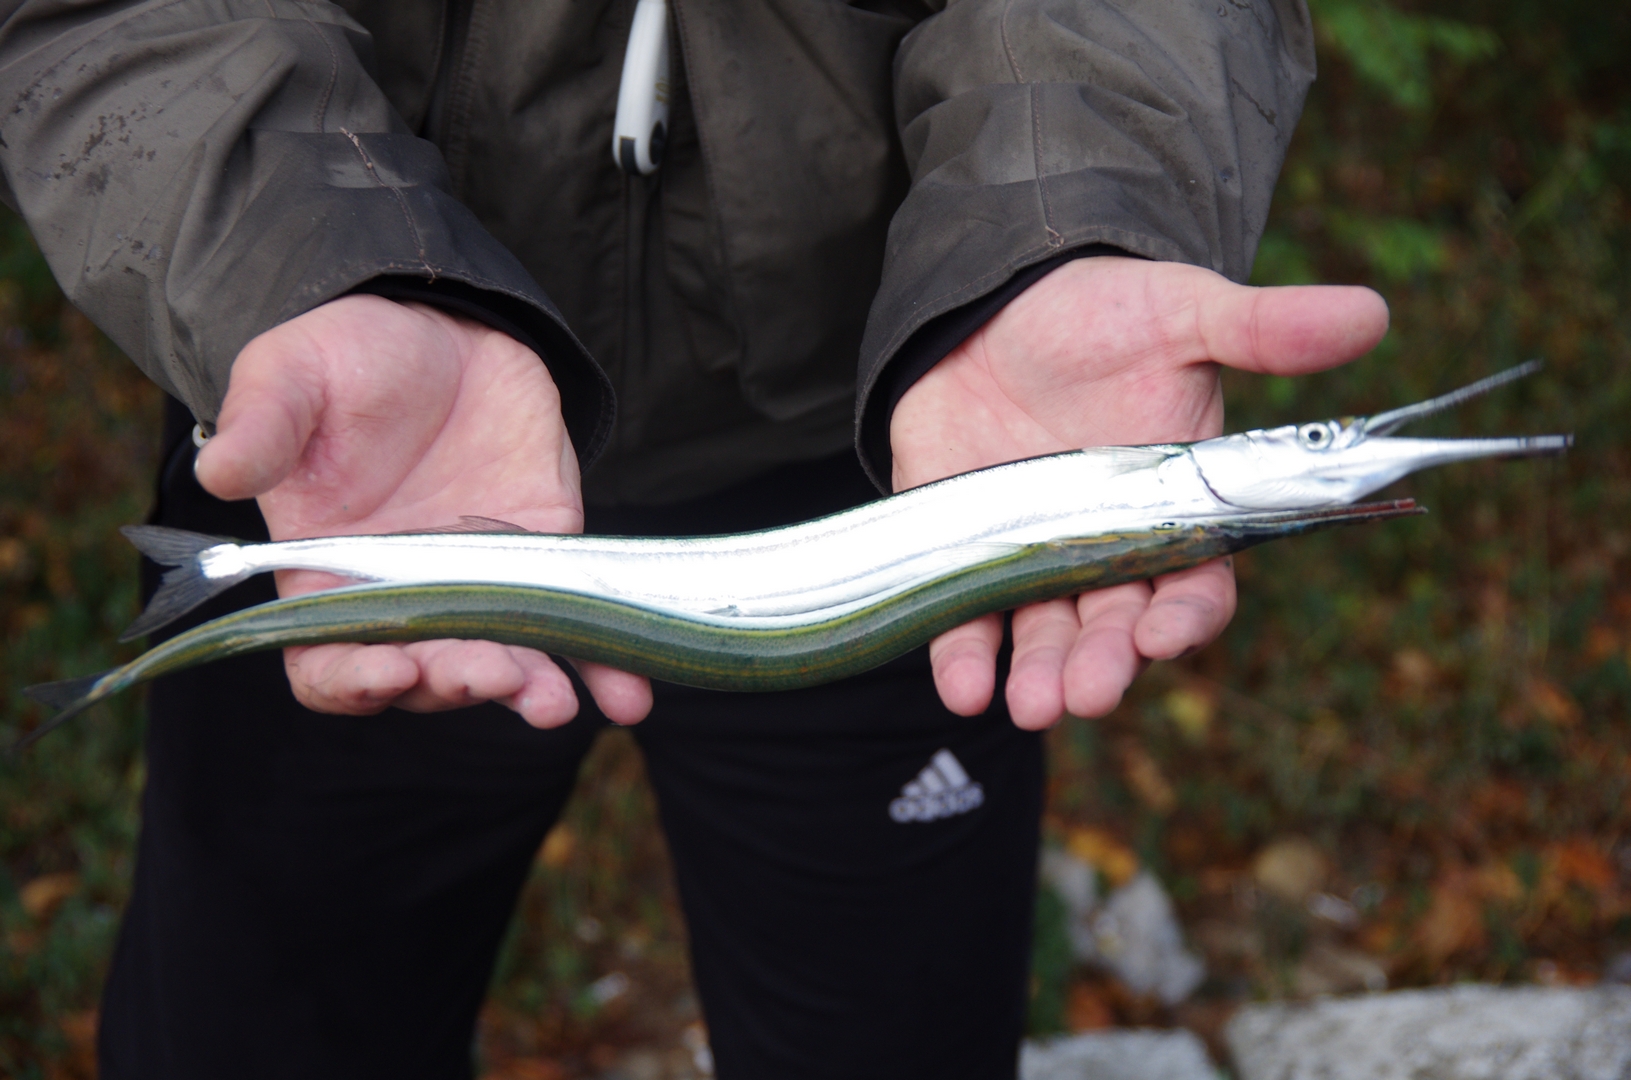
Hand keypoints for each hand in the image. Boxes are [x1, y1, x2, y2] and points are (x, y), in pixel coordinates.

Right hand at [193, 295, 652, 727]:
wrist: (439, 326)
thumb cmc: (346, 357)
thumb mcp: (291, 373)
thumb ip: (262, 425)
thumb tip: (222, 470)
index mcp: (327, 581)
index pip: (329, 666)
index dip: (354, 682)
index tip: (388, 671)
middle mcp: (405, 603)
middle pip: (426, 677)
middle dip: (458, 683)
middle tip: (490, 673)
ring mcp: (480, 590)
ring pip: (504, 666)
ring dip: (530, 690)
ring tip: (553, 702)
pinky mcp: (544, 563)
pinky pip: (575, 628)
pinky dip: (605, 669)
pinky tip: (628, 696)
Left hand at [890, 256, 1388, 728]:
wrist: (997, 301)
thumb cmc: (1104, 313)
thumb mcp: (1181, 312)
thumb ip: (1263, 330)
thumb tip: (1372, 312)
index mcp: (1176, 514)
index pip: (1194, 586)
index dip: (1184, 617)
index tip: (1163, 634)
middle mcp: (1107, 552)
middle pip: (1114, 630)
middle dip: (1103, 666)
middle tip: (1087, 694)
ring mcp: (1032, 560)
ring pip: (1043, 638)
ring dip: (1038, 678)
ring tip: (1031, 706)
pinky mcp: (962, 552)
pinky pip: (963, 620)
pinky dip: (962, 658)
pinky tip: (963, 688)